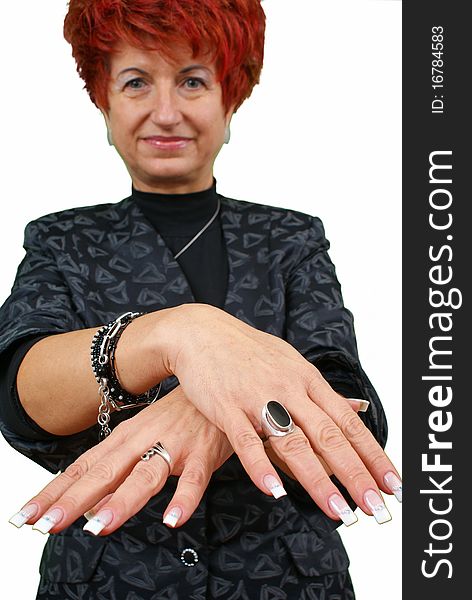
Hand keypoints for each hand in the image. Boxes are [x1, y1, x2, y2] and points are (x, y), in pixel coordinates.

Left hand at [10, 386, 232, 534]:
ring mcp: (173, 445)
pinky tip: (173, 519)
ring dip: (122, 501)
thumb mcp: (142, 435)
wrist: (214, 382)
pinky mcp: (203, 453)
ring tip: (100, 526)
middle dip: (74, 499)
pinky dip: (184, 498)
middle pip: (104, 473)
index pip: (84, 467)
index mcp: (125, 437)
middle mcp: (143, 440)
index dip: (56, 491)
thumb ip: (117, 468)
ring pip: (145, 476)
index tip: (28, 515)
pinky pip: (194, 479)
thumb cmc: (177, 415)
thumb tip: (89, 504)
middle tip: (48, 523)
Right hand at [160, 304, 401, 523]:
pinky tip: (274, 491)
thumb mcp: (292, 363)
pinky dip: (260, 466)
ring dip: (317, 479)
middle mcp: (289, 389)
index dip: (372, 455)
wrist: (203, 332)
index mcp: (308, 380)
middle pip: (329, 435)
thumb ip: (323, 391)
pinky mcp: (228, 407)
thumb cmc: (248, 350)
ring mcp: (259, 398)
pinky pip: (246, 441)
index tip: (392, 484)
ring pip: (293, 442)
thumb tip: (358, 407)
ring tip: (338, 511)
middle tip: (376, 508)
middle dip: (356, 474)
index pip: (348, 422)